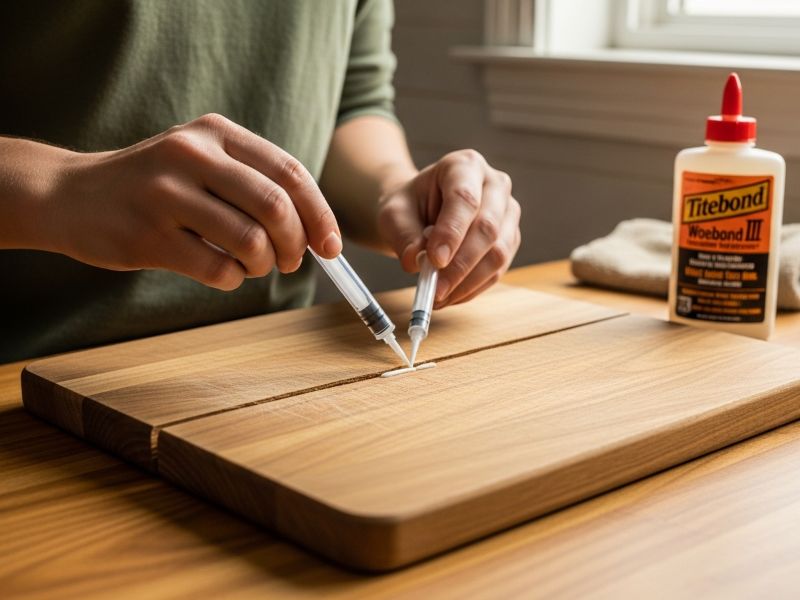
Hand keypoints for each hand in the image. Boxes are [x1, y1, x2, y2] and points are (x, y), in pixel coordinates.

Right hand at [47, 113, 340, 289]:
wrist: (69, 195)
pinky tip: (223, 272)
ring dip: (264, 265)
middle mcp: (191, 155)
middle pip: (276, 207)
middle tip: (292, 261)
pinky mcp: (146, 236)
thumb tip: (317, 230)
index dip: (320, 215)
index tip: (331, 247)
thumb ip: (254, 182)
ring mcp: (165, 194)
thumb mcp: (201, 159)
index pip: (290, 173)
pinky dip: (233, 279)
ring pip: (250, 241)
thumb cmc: (155, 185)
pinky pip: (217, 269)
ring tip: (253, 266)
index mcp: (215, 132)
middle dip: (296, 245)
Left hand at [376, 149, 520, 307]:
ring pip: (498, 252)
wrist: (421, 211)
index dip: (452, 232)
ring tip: (439, 296)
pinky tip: (451, 295)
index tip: (435, 260)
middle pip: (488, 227)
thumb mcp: (394, 214)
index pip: (464, 199)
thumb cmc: (409, 207)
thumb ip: (403, 236)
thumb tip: (416, 262)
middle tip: (436, 289)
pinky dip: (473, 288)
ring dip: (468, 281)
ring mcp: (508, 213)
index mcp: (464, 166)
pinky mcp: (510, 239)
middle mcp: (495, 184)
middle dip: (461, 264)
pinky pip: (498, 270)